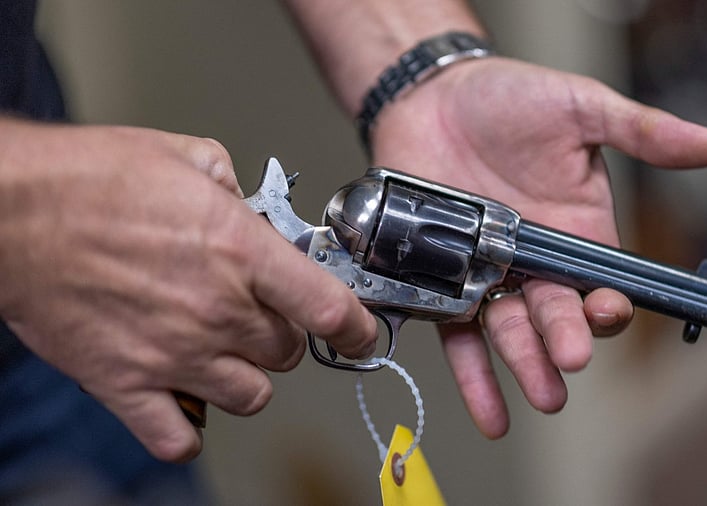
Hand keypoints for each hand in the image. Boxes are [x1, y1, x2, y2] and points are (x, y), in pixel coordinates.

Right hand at [0, 121, 376, 461]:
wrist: (13, 210)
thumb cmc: (91, 178)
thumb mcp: (187, 156)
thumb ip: (238, 188)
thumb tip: (255, 209)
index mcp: (241, 252)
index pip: (330, 309)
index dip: (358, 328)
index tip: (361, 334)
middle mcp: (217, 309)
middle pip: (289, 354)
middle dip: (284, 335)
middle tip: (259, 315)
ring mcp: (173, 354)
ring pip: (250, 396)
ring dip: (247, 377)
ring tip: (223, 351)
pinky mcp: (126, 384)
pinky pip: (179, 436)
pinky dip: (188, 426)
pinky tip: (183, 397)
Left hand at [369, 57, 706, 437]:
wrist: (431, 94)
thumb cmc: (508, 98)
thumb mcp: (581, 108)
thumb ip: (640, 132)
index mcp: (579, 229)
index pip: (601, 279)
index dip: (607, 301)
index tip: (607, 311)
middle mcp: (538, 262)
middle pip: (556, 313)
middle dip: (564, 340)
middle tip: (569, 361)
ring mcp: (491, 274)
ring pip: (511, 331)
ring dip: (526, 366)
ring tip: (542, 394)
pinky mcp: (444, 278)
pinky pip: (458, 334)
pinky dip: (474, 377)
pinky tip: (491, 415)